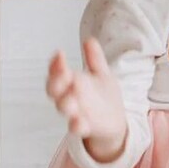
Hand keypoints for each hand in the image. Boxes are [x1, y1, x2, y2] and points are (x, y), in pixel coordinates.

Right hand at [46, 39, 126, 161]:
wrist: (114, 120)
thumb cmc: (102, 97)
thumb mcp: (101, 74)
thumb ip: (95, 59)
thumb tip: (90, 39)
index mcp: (70, 83)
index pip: (57, 72)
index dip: (55, 64)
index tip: (59, 54)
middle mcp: (68, 97)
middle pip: (54, 90)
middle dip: (56, 82)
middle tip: (63, 73)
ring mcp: (75, 112)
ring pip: (63, 108)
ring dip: (65, 103)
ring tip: (71, 98)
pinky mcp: (84, 127)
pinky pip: (76, 127)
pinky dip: (76, 125)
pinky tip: (79, 121)